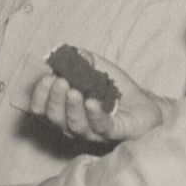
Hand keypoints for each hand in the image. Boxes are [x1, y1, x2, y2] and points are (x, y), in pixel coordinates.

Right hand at [25, 51, 167, 145]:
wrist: (145, 105)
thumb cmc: (117, 90)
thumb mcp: (98, 68)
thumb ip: (82, 59)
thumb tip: (67, 52)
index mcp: (65, 111)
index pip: (42, 109)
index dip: (40, 96)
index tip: (46, 78)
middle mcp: (74, 125)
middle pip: (55, 119)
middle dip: (55, 99)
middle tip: (60, 82)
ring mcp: (93, 132)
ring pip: (74, 125)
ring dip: (72, 108)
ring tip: (74, 91)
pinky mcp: (113, 133)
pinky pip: (100, 127)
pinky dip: (94, 114)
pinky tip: (92, 101)